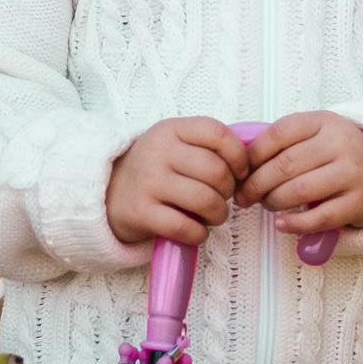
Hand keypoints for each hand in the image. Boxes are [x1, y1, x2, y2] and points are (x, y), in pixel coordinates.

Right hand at [106, 117, 250, 246]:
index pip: (217, 133)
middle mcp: (158, 152)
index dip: (239, 156)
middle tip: (223, 197)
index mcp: (171, 130)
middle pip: (216, 171)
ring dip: (218, 214)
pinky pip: (185, 226)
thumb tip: (254, 160)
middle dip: (229, 190)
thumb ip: (209, 146)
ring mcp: (148, 182)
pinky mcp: (141, 212)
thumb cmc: (156, 168)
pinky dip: (199, 233)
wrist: (108, 192)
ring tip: (213, 215)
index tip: (241, 172)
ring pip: (204, 200)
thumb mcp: (176, 143)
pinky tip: (197, 230)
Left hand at [239, 111, 362, 234]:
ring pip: (299, 190)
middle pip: (285, 165)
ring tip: (266, 205)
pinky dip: (295, 224)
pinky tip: (282, 223)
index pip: (278, 134)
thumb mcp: (315, 134)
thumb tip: (240, 161)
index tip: (240, 171)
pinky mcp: (359, 202)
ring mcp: (352, 173)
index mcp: (323, 122)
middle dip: (256, 184)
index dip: (252, 155)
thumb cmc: (336, 153)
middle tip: (244, 196)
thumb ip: (283, 142)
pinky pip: (320, 217)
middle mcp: (340, 144)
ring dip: (273, 202)